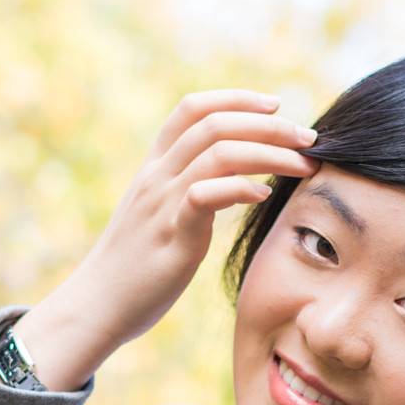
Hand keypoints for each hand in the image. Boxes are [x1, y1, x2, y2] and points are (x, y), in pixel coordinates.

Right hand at [61, 88, 319, 348]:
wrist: (96, 305)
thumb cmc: (133, 269)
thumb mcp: (158, 218)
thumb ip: (189, 193)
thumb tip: (231, 184)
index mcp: (154, 167)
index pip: (193, 109)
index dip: (236, 99)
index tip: (274, 105)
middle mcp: (156, 176)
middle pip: (215, 124)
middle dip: (269, 124)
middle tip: (308, 137)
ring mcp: (162, 202)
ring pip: (218, 153)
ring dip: (269, 152)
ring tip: (302, 164)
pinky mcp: (171, 234)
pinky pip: (206, 195)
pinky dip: (241, 188)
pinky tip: (264, 194)